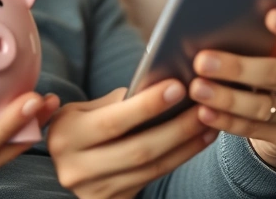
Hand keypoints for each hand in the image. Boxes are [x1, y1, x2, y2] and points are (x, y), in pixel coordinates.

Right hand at [47, 81, 217, 198]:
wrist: (68, 164)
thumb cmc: (80, 126)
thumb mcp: (83, 110)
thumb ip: (115, 102)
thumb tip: (160, 86)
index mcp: (66, 137)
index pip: (113, 122)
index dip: (147, 106)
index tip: (178, 87)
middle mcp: (77, 169)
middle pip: (139, 150)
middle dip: (177, 128)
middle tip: (204, 107)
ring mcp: (96, 190)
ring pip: (152, 168)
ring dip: (186, 145)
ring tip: (209, 123)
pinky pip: (154, 178)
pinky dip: (180, 157)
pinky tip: (198, 140)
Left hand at [188, 9, 275, 168]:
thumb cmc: (275, 62)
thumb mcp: (275, 46)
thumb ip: (257, 34)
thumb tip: (210, 21)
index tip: (271, 16)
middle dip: (237, 68)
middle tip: (202, 61)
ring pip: (264, 106)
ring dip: (226, 98)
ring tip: (197, 88)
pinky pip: (254, 129)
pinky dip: (226, 121)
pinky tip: (204, 112)